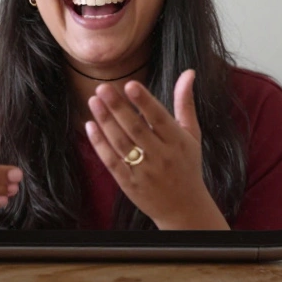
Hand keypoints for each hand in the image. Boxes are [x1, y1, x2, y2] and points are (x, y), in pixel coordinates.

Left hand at [84, 70, 228, 229]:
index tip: (129, 84)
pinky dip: (100, 144)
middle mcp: (161, 156)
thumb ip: (185, 103)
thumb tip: (188, 72)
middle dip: (118, 107)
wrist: (184, 209)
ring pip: (121, 143)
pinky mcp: (129, 184)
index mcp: (178, 141)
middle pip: (136, 129)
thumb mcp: (191, 134)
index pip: (159, 118)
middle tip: (102, 87)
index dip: (144, 102)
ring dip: (105, 121)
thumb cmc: (187, 165)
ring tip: (93, 100)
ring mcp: (144, 171)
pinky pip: (111, 161)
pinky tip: (90, 125)